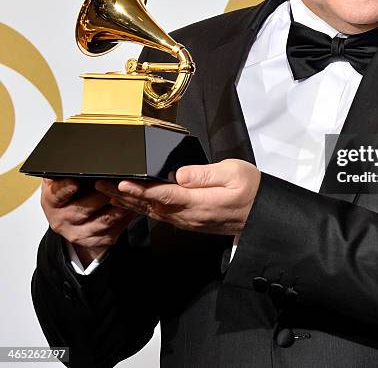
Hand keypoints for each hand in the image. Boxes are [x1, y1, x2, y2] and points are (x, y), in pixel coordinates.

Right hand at [40, 178, 138, 265]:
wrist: (70, 220)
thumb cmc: (70, 193)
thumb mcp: (62, 179)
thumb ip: (68, 169)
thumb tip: (82, 152)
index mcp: (52, 200)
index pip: (57, 194)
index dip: (67, 188)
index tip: (76, 181)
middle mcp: (62, 219)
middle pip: (84, 208)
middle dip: (103, 194)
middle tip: (117, 183)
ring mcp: (77, 233)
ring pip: (102, 221)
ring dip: (118, 208)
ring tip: (131, 195)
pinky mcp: (94, 240)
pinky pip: (112, 231)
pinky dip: (124, 220)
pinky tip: (132, 209)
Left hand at [96, 159, 260, 235]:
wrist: (260, 214)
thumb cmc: (250, 190)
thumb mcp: (234, 173)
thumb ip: (206, 174)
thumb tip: (181, 174)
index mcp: (200, 202)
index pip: (164, 195)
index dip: (141, 190)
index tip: (122, 183)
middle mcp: (190, 215)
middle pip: (151, 206)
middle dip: (124, 195)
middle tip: (101, 184)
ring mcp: (188, 221)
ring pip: (152, 212)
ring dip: (129, 203)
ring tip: (107, 192)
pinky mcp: (189, 221)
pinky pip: (160, 216)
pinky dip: (142, 208)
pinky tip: (131, 203)